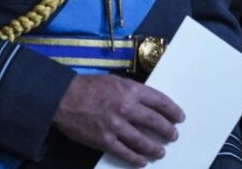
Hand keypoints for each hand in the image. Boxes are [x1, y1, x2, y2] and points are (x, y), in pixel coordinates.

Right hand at [53, 74, 183, 166]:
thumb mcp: (113, 81)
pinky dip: (136, 158)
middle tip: (173, 135)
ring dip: (155, 148)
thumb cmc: (87, 87)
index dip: (172, 110)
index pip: (159, 101)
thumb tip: (148, 104)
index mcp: (129, 90)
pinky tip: (142, 161)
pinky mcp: (105, 140)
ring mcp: (116, 126)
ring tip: (161, 151)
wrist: (62, 98)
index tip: (179, 117)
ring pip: (143, 141)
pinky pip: (125, 153)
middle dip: (167, 130)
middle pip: (155, 122)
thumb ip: (131, 92)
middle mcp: (126, 107)